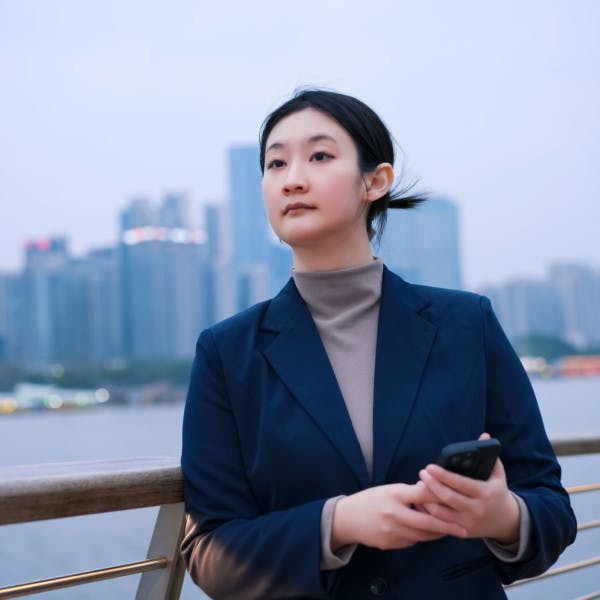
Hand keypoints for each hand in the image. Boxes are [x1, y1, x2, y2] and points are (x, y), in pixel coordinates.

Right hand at [331, 481, 467, 551]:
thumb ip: (410, 492)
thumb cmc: (370, 500)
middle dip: (447, 526)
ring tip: (449, 530)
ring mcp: (392, 531)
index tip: (456, 500)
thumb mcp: (389, 490)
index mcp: (394, 496)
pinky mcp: (390, 544)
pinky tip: (426, 533)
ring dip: (437, 533)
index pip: (423, 495)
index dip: (441, 497)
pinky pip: (412, 541)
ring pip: (422, 535)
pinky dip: (421, 537)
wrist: (347, 518)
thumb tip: (432, 489)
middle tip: (463, 529)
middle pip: (427, 522)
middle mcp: (394, 514)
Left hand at [418, 433, 519, 543]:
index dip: (443, 475)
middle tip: (422, 473)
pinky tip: (421, 501)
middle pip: (448, 497)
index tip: (430, 466)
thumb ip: (489, 456)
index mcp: (485, 493)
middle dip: (432, 485)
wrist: (506, 523)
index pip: (461, 483)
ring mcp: (468, 523)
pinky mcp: (461, 532)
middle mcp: (476, 509)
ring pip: (441, 513)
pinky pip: (441, 523)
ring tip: (420, 484)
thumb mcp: (498, 475)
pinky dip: (429, 512)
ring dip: (427, 499)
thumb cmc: (498, 493)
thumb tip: (483, 435)